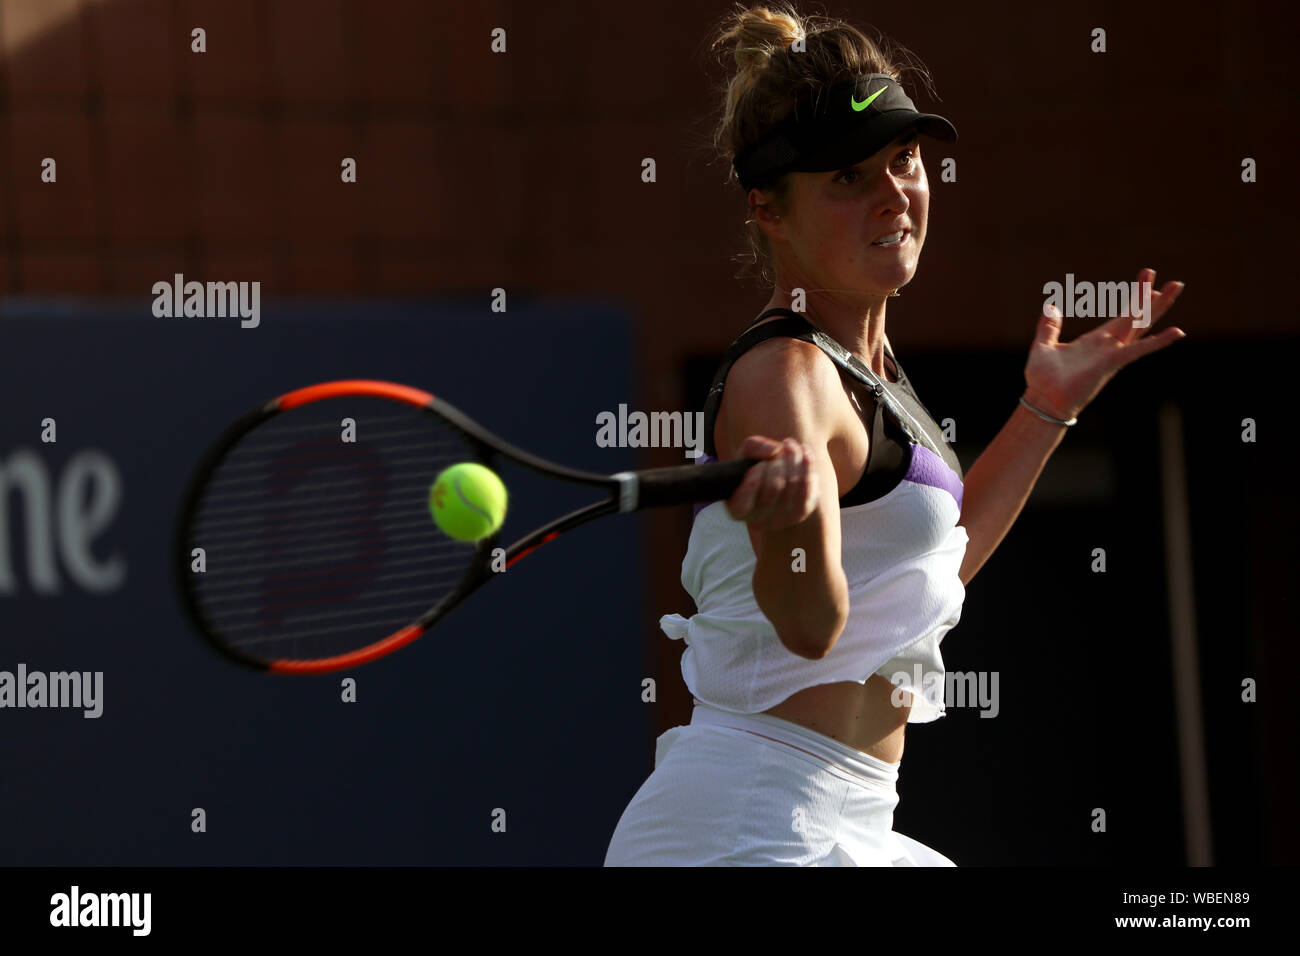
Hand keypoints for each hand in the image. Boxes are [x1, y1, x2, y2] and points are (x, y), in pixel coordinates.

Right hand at [725, 436, 818, 530]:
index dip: (752, 483)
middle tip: (778, 449)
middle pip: (773, 487)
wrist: (776, 480)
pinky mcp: (800, 514)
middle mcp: (758, 521)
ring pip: (792, 484)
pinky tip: (805, 450)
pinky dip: (808, 466)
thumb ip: (754, 447)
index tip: (758, 465)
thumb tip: (775, 451)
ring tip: (789, 444)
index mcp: (737, 509)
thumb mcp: (745, 453)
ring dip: (792, 459)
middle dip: (777, 463)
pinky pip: (808, 490)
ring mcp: (781, 520)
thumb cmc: (754, 465)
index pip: (742, 504)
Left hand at [1024, 267, 1185, 419]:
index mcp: (1095, 342)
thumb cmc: (1042, 380)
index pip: (1122, 316)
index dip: (1136, 298)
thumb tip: (1051, 306)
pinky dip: (1158, 342)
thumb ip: (1048, 327)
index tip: (1148, 277)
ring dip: (1158, 307)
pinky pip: (1138, 350)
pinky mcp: (1112, 364)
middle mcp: (1109, 347)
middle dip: (1154, 300)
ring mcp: (1112, 354)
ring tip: (1176, 287)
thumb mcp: (1043, 346)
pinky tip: (1178, 332)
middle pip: (1138, 318)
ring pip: (1141, 326)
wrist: (1042, 402)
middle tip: (1175, 282)